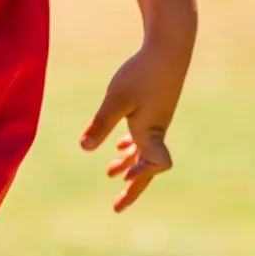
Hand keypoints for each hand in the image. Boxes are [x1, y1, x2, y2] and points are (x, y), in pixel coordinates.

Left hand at [80, 40, 189, 212]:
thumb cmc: (142, 72)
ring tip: (111, 176)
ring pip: (144, 152)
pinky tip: (119, 147)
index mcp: (151, 132)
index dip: (140, 175)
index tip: (122, 181)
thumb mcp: (116, 98)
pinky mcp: (155, 110)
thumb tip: (85, 147)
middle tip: (117, 208)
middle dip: (132, 188)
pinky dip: (132, 146)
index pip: (154, 165)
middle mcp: (157, 132)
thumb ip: (101, 123)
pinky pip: (144, 137)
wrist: (169, 47)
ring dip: (129, 166)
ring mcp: (157, 121)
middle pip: (147, 168)